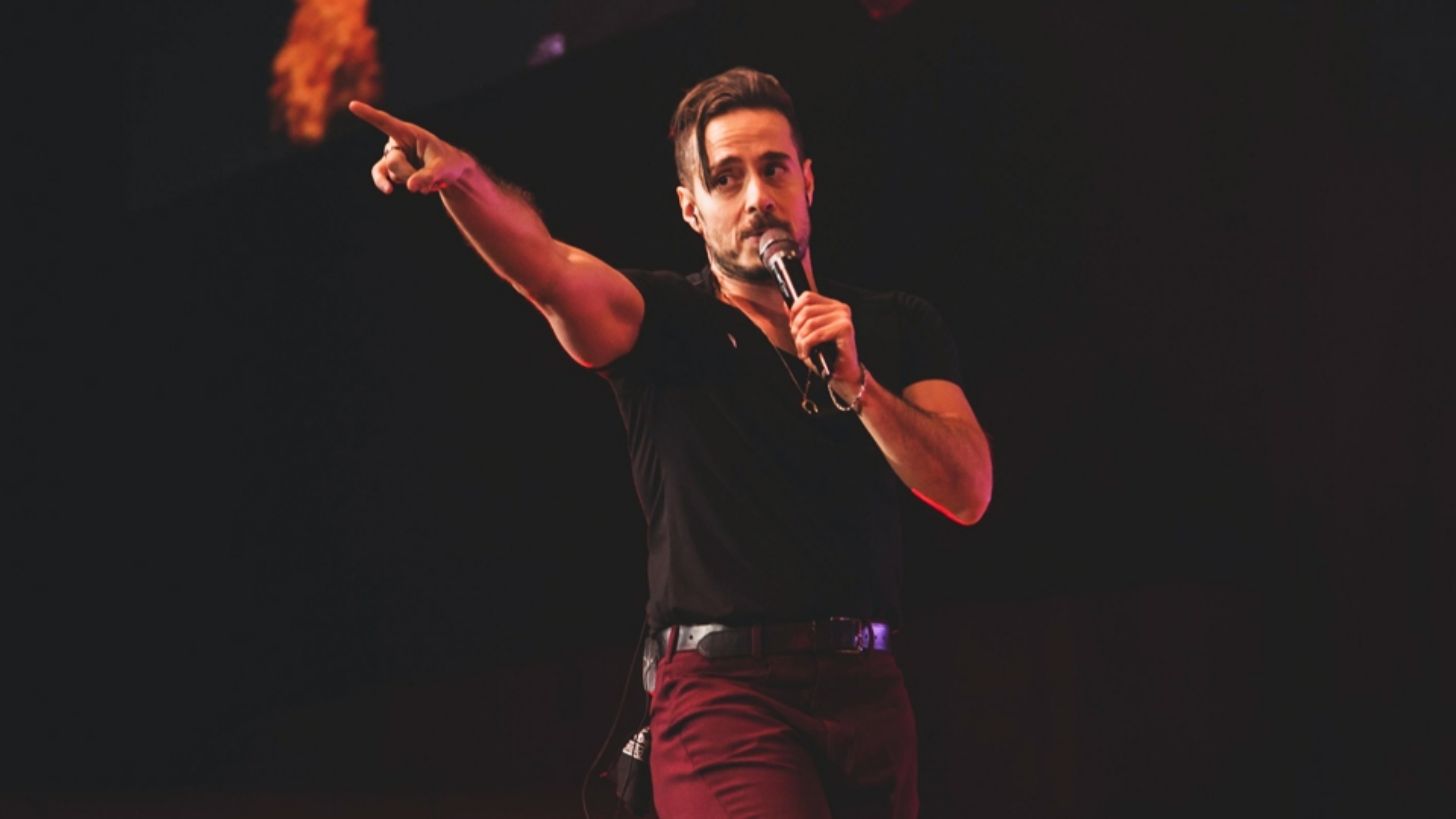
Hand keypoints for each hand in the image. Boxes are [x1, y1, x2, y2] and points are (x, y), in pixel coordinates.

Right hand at [348, 100, 476, 194]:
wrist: (449, 174)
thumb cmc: (448, 163)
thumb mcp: (443, 168)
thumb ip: (428, 176)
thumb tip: (410, 186)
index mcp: (408, 132)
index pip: (385, 122)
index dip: (368, 114)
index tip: (352, 105)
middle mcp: (396, 142)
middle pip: (393, 161)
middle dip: (409, 174)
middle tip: (427, 181)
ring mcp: (392, 156)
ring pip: (390, 172)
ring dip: (408, 181)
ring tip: (426, 183)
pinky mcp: (390, 170)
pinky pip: (383, 179)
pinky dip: (392, 185)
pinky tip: (396, 189)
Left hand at [788, 291, 862, 390]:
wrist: (843, 374)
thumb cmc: (827, 355)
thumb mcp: (808, 334)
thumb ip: (798, 318)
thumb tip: (785, 304)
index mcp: (833, 306)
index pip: (808, 297)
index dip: (794, 311)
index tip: (792, 327)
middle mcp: (840, 308)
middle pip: (807, 310)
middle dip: (797, 329)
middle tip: (799, 343)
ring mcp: (844, 318)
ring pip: (810, 323)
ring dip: (801, 340)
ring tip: (803, 350)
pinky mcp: (845, 328)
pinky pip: (817, 334)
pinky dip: (807, 346)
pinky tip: (807, 354)